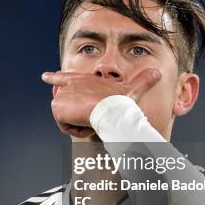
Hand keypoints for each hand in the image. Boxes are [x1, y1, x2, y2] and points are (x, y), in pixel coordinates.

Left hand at [41, 68, 161, 137]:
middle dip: (70, 113)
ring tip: (94, 121)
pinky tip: (87, 126)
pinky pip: (65, 127)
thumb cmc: (121, 101)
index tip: (45, 77)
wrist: (112, 111)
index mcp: (81, 78)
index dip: (54, 77)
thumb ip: (143, 81)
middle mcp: (68, 84)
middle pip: (63, 103)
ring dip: (81, 125)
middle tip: (80, 116)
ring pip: (68, 119)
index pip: (64, 77)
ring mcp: (61, 95)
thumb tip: (159, 72)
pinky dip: (76, 131)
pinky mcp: (57, 108)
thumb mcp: (132, 89)